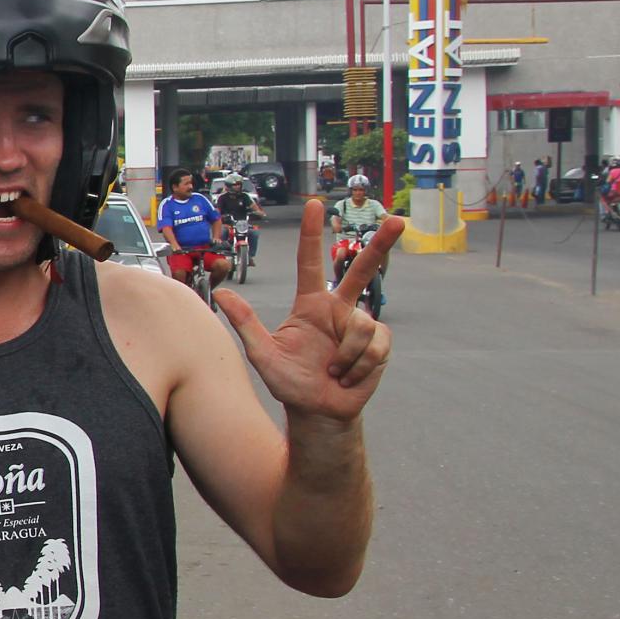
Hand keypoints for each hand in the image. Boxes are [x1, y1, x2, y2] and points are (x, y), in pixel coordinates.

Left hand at [215, 200, 399, 420]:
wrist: (317, 413)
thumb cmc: (289, 383)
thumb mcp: (262, 355)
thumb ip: (246, 323)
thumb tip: (221, 293)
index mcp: (310, 305)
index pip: (310, 262)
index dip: (311, 234)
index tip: (314, 205)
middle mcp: (338, 310)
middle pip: (362, 269)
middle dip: (381, 244)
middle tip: (399, 220)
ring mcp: (360, 325)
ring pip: (361, 325)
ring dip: (345, 356)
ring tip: (332, 372)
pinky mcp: (379, 344)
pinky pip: (374, 345)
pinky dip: (358, 365)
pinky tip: (349, 377)